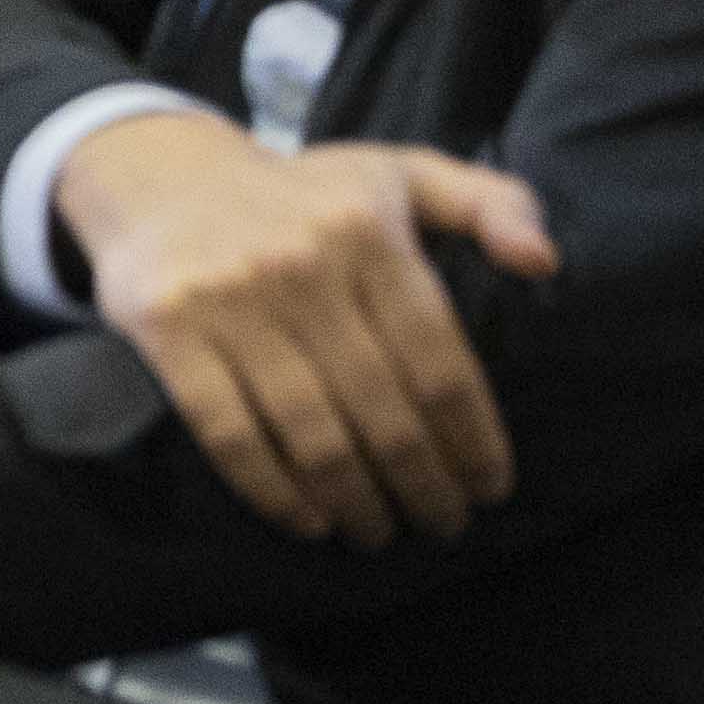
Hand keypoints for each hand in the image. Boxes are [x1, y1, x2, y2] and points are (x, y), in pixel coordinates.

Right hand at [51, 113, 560, 549]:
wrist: (158, 171)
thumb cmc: (301, 193)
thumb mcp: (400, 172)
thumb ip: (490, 202)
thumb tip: (545, 262)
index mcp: (369, 234)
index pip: (439, 361)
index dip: (472, 438)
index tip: (489, 487)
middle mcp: (302, 266)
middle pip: (382, 410)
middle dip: (422, 485)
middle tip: (441, 524)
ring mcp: (229, 300)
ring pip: (311, 432)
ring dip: (355, 501)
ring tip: (377, 532)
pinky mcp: (166, 329)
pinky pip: (229, 432)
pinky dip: (272, 489)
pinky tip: (308, 520)